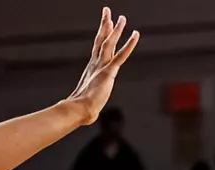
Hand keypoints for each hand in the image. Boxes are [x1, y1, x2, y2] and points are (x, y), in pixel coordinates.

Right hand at [65, 8, 139, 124]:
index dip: (101, 34)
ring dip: (116, 30)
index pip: (97, 47)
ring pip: (109, 43)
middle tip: (107, 11)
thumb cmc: (81, 109)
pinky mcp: (109, 72)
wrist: (78, 110)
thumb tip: (87, 113)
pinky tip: (136, 34)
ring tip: (122, 18)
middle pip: (101, 40)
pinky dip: (129, 44)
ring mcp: (102, 67)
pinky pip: (121, 55)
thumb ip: (88, 101)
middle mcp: (96, 64)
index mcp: (92, 68)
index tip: (104, 24)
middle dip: (105, 25)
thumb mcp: (86, 100)